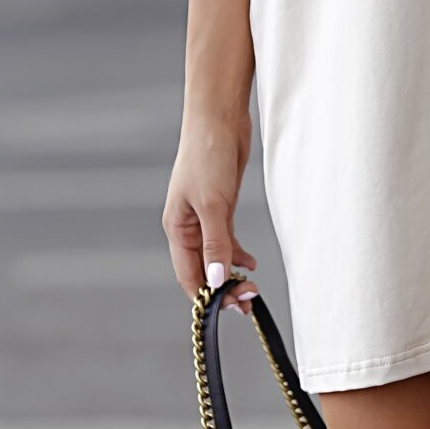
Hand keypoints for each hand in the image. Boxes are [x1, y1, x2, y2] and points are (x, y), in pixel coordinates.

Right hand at [164, 107, 258, 303]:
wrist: (219, 120)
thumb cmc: (207, 156)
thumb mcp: (213, 204)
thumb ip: (215, 244)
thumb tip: (216, 281)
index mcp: (177, 229)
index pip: (188, 276)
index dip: (207, 297)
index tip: (231, 309)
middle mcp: (188, 227)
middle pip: (203, 270)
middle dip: (223, 289)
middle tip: (248, 301)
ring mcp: (204, 218)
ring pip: (216, 258)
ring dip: (232, 275)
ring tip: (252, 289)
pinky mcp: (221, 208)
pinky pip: (226, 241)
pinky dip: (237, 255)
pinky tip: (250, 264)